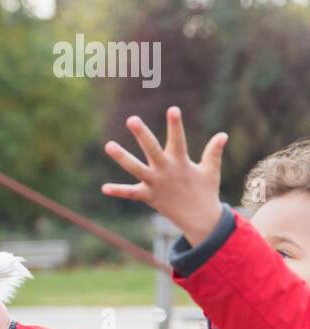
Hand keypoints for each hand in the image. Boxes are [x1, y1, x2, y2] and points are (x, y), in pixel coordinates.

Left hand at [102, 107, 226, 246]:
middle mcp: (166, 171)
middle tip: (131, 119)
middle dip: (142, 134)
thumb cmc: (205, 191)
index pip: (178, 140)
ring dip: (122, 157)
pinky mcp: (149, 196)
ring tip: (108, 145)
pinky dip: (118, 191)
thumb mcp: (210, 171)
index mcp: (181, 162)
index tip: (173, 109)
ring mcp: (156, 183)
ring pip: (136, 168)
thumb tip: (223, 135)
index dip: (175, 125)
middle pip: (152, 149)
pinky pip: (131, 193)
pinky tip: (104, 188)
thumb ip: (213, 152)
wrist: (200, 219)